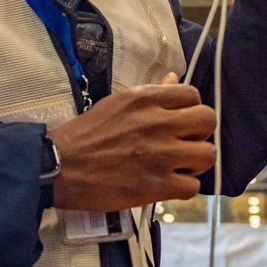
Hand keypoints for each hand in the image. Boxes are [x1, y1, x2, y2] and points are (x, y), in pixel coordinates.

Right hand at [49, 74, 215, 210]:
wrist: (59, 166)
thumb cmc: (85, 134)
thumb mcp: (117, 103)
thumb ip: (151, 93)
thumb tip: (173, 78)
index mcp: (146, 99)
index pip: (193, 95)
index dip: (190, 110)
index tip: (179, 123)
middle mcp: (158, 123)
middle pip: (208, 121)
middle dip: (199, 134)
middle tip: (184, 144)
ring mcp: (160, 156)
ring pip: (207, 155)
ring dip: (195, 163)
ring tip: (178, 167)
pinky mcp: (156, 186)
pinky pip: (192, 186)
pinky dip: (182, 188)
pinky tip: (167, 185)